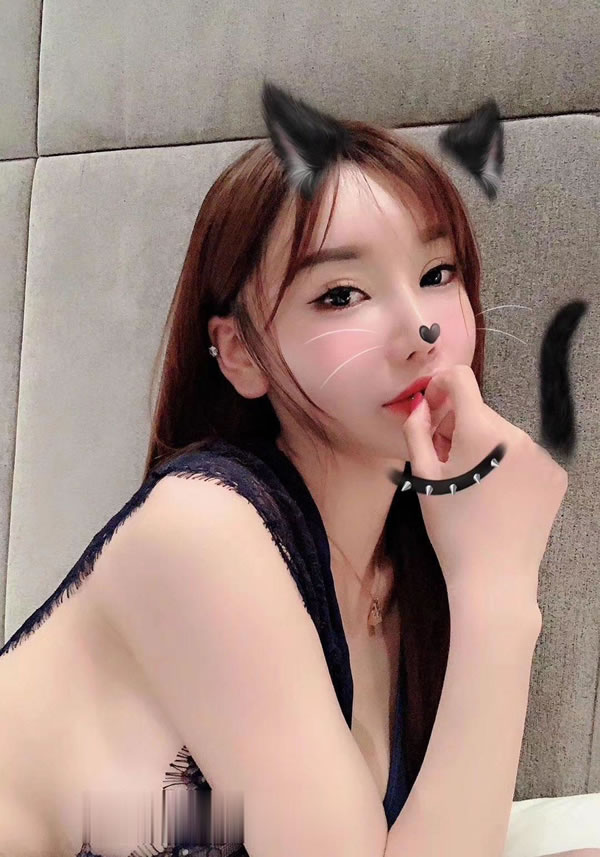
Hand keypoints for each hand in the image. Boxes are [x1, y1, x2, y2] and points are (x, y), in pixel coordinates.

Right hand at [401, 365, 567, 608]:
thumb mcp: (424, 479)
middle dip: (459, 429)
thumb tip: (420, 405)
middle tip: (446, 464)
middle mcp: (516, 435)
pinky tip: (499, 496)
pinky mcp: (556, 475)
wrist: (494, 577)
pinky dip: (509, 467)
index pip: (460, 379)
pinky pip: (525, 456)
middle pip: (480, 412)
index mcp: (480, 431)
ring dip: (485, 448)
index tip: (432, 409)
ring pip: (503, 436)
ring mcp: (541, 455)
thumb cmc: (452, 530)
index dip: (440, 387)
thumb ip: (416, 431)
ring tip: (474, 486)